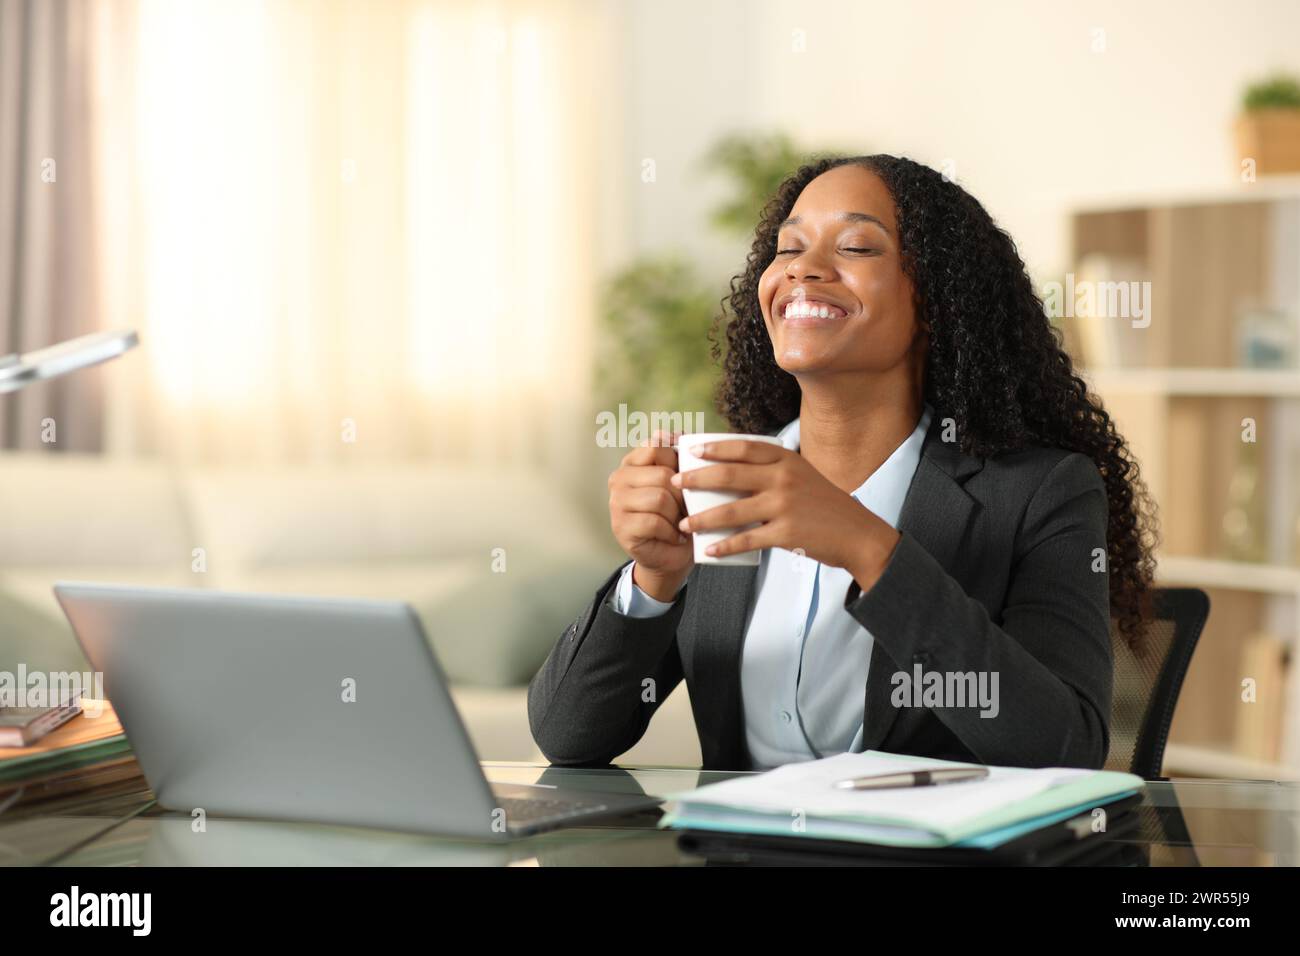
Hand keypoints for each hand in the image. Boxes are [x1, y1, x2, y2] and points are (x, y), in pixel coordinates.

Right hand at [608, 429, 692, 600]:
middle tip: (688, 509)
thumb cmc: (679, 514)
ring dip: (678, 515)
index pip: (656, 447)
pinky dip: (671, 531)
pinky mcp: (621, 527)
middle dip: (683, 495)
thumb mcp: (681, 481)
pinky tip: (674, 536)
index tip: (687, 479)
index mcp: (632, 462)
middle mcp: (619, 479)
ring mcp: (616, 503)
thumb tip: (673, 432)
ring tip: (681, 523)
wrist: (672, 554)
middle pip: (662, 475)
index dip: (679, 463)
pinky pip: (654, 522)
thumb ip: (676, 456)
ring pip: (659, 498)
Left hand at [670, 439, 899, 588]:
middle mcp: (784, 478)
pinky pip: (747, 539)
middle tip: (674, 483)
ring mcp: (785, 505)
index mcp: (786, 460)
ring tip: (683, 523)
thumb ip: (773, 470)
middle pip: (730, 474)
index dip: (714, 448)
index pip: (743, 448)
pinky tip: (710, 550)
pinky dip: (725, 546)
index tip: (691, 451)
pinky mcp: (786, 532)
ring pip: (732, 509)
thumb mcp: (802, 475)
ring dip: (702, 517)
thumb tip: (733, 468)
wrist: (857, 534)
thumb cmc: (824, 505)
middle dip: (697, 478)